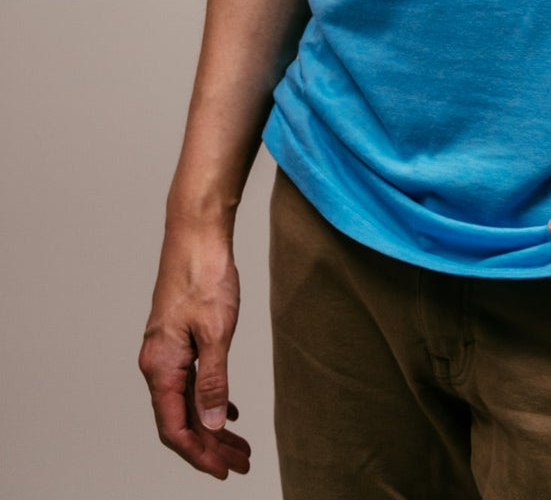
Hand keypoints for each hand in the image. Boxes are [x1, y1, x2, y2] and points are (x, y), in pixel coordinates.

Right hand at [138, 222, 251, 479]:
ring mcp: (167, 349)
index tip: (225, 470)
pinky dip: (209, 398)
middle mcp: (158, 362)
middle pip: (180, 419)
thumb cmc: (204, 275)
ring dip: (211, 424)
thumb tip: (211, 424)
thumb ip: (213, 380)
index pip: (175, 428)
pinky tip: (228, 407)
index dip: (199, 454)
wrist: (196, 231)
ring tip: (239, 443)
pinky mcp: (178, 335)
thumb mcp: (216, 332)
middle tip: (241, 462)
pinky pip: (190, 379)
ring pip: (187, 400)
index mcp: (161, 366)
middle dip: (210, 446)